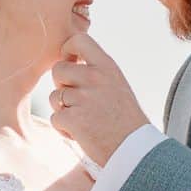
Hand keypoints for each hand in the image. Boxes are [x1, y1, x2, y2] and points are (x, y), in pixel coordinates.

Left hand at [48, 28, 147, 164]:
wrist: (135, 150)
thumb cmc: (126, 120)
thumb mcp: (117, 85)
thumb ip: (95, 72)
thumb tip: (68, 62)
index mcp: (107, 66)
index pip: (78, 40)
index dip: (67, 50)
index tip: (71, 63)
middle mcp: (95, 77)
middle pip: (58, 69)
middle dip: (61, 85)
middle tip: (77, 101)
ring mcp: (83, 97)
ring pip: (54, 96)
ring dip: (63, 110)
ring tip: (83, 120)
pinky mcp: (74, 118)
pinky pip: (55, 117)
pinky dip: (64, 129)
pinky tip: (81, 134)